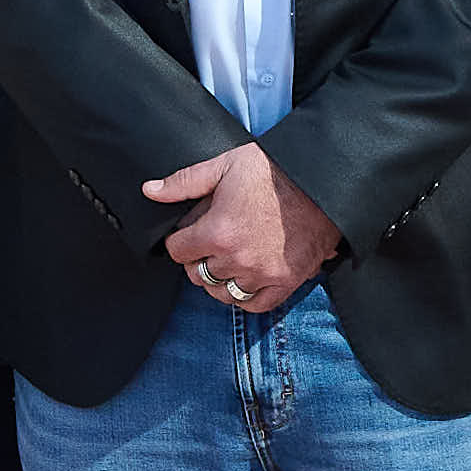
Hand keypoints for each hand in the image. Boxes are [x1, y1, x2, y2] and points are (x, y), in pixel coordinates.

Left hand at [142, 140, 345, 315]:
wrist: (321, 181)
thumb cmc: (273, 170)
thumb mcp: (224, 166)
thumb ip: (183, 182)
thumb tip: (150, 190)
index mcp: (217, 232)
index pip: (178, 251)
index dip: (181, 239)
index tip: (191, 232)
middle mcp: (236, 259)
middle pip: (197, 274)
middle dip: (198, 259)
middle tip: (211, 243)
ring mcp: (262, 274)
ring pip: (221, 292)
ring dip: (219, 279)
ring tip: (228, 260)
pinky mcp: (285, 282)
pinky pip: (254, 304)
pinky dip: (246, 296)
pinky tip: (247, 278)